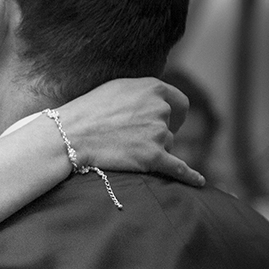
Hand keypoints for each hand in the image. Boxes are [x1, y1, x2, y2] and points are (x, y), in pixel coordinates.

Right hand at [56, 77, 204, 186]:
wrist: (69, 135)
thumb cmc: (87, 111)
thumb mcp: (117, 88)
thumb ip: (142, 92)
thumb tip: (159, 101)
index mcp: (153, 88)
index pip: (179, 103)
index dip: (175, 114)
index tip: (171, 121)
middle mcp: (160, 109)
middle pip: (170, 127)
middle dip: (155, 134)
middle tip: (130, 139)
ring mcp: (158, 134)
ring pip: (166, 146)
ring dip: (151, 150)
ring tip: (122, 149)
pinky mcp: (153, 157)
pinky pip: (179, 168)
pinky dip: (190, 176)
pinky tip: (199, 181)